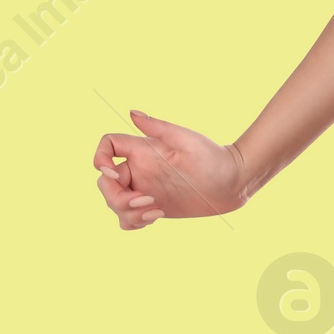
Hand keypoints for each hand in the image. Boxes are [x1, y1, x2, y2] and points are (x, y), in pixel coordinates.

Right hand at [93, 108, 246, 228]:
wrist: (233, 182)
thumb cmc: (213, 157)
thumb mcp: (185, 140)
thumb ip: (158, 127)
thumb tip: (131, 112)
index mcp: (143, 150)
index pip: (108, 147)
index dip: (100, 159)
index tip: (114, 173)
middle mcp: (141, 169)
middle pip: (106, 183)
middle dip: (116, 197)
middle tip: (146, 201)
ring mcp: (146, 189)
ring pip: (115, 204)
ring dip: (127, 212)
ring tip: (155, 211)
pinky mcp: (154, 207)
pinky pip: (129, 218)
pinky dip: (134, 221)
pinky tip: (156, 215)